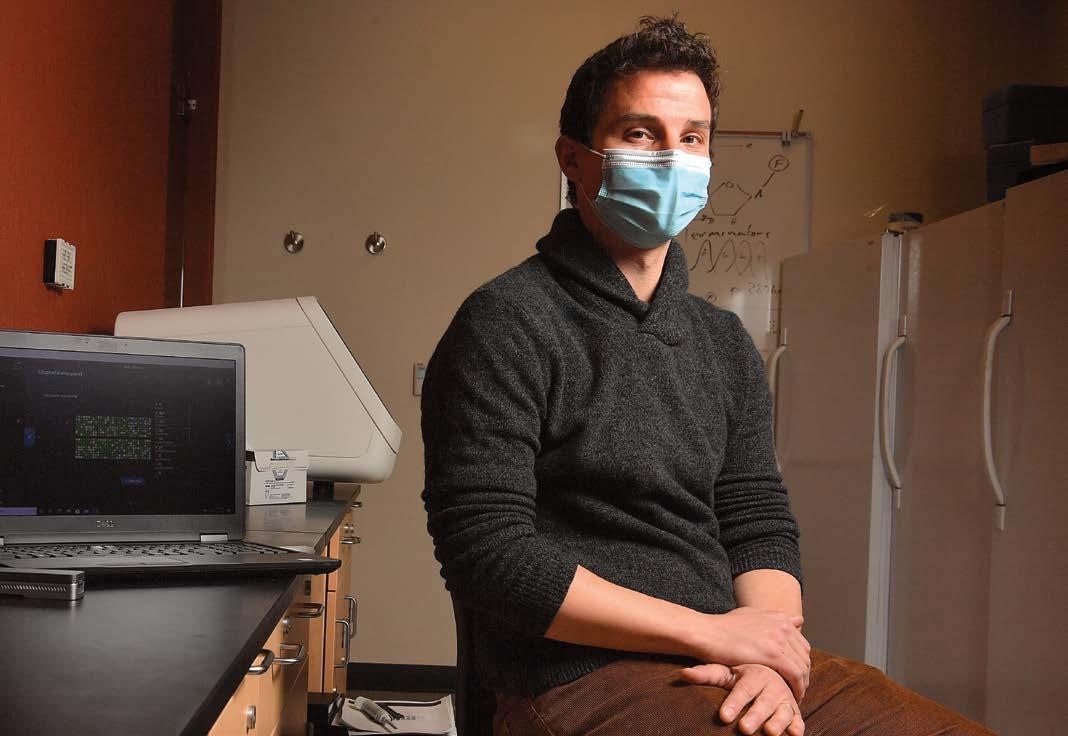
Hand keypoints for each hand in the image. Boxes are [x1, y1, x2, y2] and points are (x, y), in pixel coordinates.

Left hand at [681, 662, 803, 735]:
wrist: (769, 670)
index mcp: (755, 673)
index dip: (734, 703)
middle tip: (744, 729)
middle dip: (755, 716)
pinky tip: (795, 734)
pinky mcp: (793, 709)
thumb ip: (707, 674)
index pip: (743, 689)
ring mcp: (785, 697)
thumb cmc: (742, 675)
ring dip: (778, 721)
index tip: (723, 717)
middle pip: (763, 701)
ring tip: (770, 733)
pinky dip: (798, 725)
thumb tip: (682, 674)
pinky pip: (797, 718)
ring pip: (783, 710)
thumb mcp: (725, 672)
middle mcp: (772, 684)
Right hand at [689, 607, 810, 699]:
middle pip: (804, 656)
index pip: (801, 644)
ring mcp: (779, 638)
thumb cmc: (722, 627)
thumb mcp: (750, 615)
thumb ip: (773, 619)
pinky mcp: (774, 653)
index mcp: (778, 617)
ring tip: (794, 696)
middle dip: (803, 674)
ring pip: (802, 666)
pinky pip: (795, 674)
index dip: (800, 662)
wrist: (706, 633)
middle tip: (796, 689)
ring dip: (802, 684)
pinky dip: (797, 688)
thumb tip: (799, 619)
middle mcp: (782, 625)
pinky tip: (791, 698)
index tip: (794, 675)